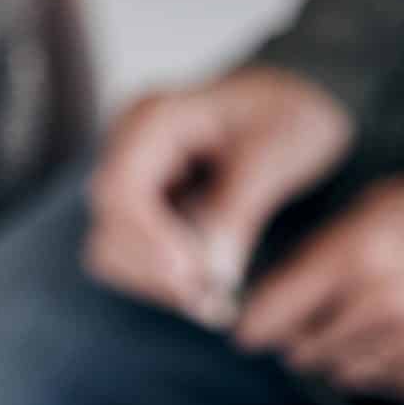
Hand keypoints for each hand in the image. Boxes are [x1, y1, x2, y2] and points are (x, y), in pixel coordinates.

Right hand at [85, 66, 354, 325]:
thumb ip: (239, 211)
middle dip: (156, 270)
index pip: (119, 189)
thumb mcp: (276, 154)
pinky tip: (205, 285)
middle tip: (214, 299)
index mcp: (153, 120)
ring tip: (214, 298)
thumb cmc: (289, 114)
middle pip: (108, 227)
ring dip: (157, 284)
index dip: (149, 240)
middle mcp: (127, 150)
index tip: (195, 275)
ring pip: (110, 251)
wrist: (296, 105)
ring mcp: (129, 180)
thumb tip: (213, 275)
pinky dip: (162, 282)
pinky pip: (131, 258)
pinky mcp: (140, 211)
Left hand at [234, 168, 403, 398]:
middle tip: (302, 325)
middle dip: (296, 338)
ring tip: (350, 330)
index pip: (272, 313)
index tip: (247, 330)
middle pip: (303, 350)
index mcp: (355, 257)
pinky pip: (388, 384)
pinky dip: (379, 369)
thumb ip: (322, 252)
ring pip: (342, 372)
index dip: (253, 325)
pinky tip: (388, 343)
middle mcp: (381, 307)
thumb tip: (277, 291)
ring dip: (336, 355)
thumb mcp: (375, 206)